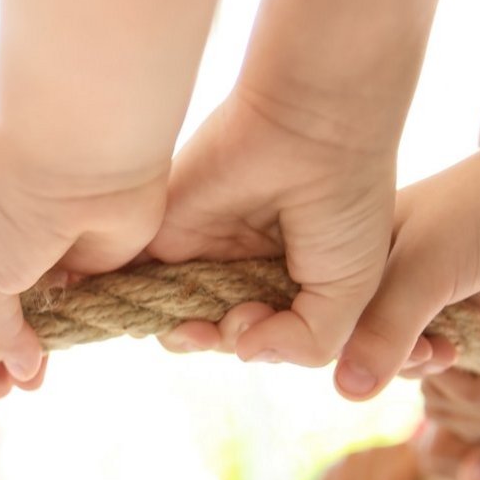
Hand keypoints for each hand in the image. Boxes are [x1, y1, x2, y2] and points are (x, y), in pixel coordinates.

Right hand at [0, 121, 167, 396]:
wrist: (82, 156)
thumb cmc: (9, 205)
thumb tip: (19, 368)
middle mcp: (6, 243)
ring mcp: (53, 250)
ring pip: (45, 315)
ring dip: (36, 352)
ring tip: (31, 388)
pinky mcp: (98, 258)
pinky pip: (87, 305)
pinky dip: (79, 331)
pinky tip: (71, 353)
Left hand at [151, 87, 396, 368]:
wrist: (311, 127)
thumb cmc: (345, 201)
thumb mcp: (350, 291)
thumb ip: (308, 342)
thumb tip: (244, 352)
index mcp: (289, 281)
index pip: (261, 336)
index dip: (259, 346)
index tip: (264, 328)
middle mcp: (242, 267)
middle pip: (214, 331)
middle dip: (221, 341)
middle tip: (238, 321)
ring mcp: (200, 248)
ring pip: (173, 316)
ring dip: (184, 335)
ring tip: (205, 321)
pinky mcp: (161, 230)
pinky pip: (132, 282)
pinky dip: (129, 305)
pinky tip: (146, 317)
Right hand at [338, 147, 479, 399]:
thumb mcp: (424, 271)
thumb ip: (383, 332)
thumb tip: (346, 392)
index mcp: (348, 249)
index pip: (321, 314)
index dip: (342, 346)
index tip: (396, 351)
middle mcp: (374, 270)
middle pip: (357, 341)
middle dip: (396, 359)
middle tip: (436, 353)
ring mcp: (415, 288)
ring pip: (400, 351)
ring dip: (431, 365)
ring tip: (456, 354)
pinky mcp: (454, 305)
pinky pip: (438, 351)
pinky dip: (460, 362)